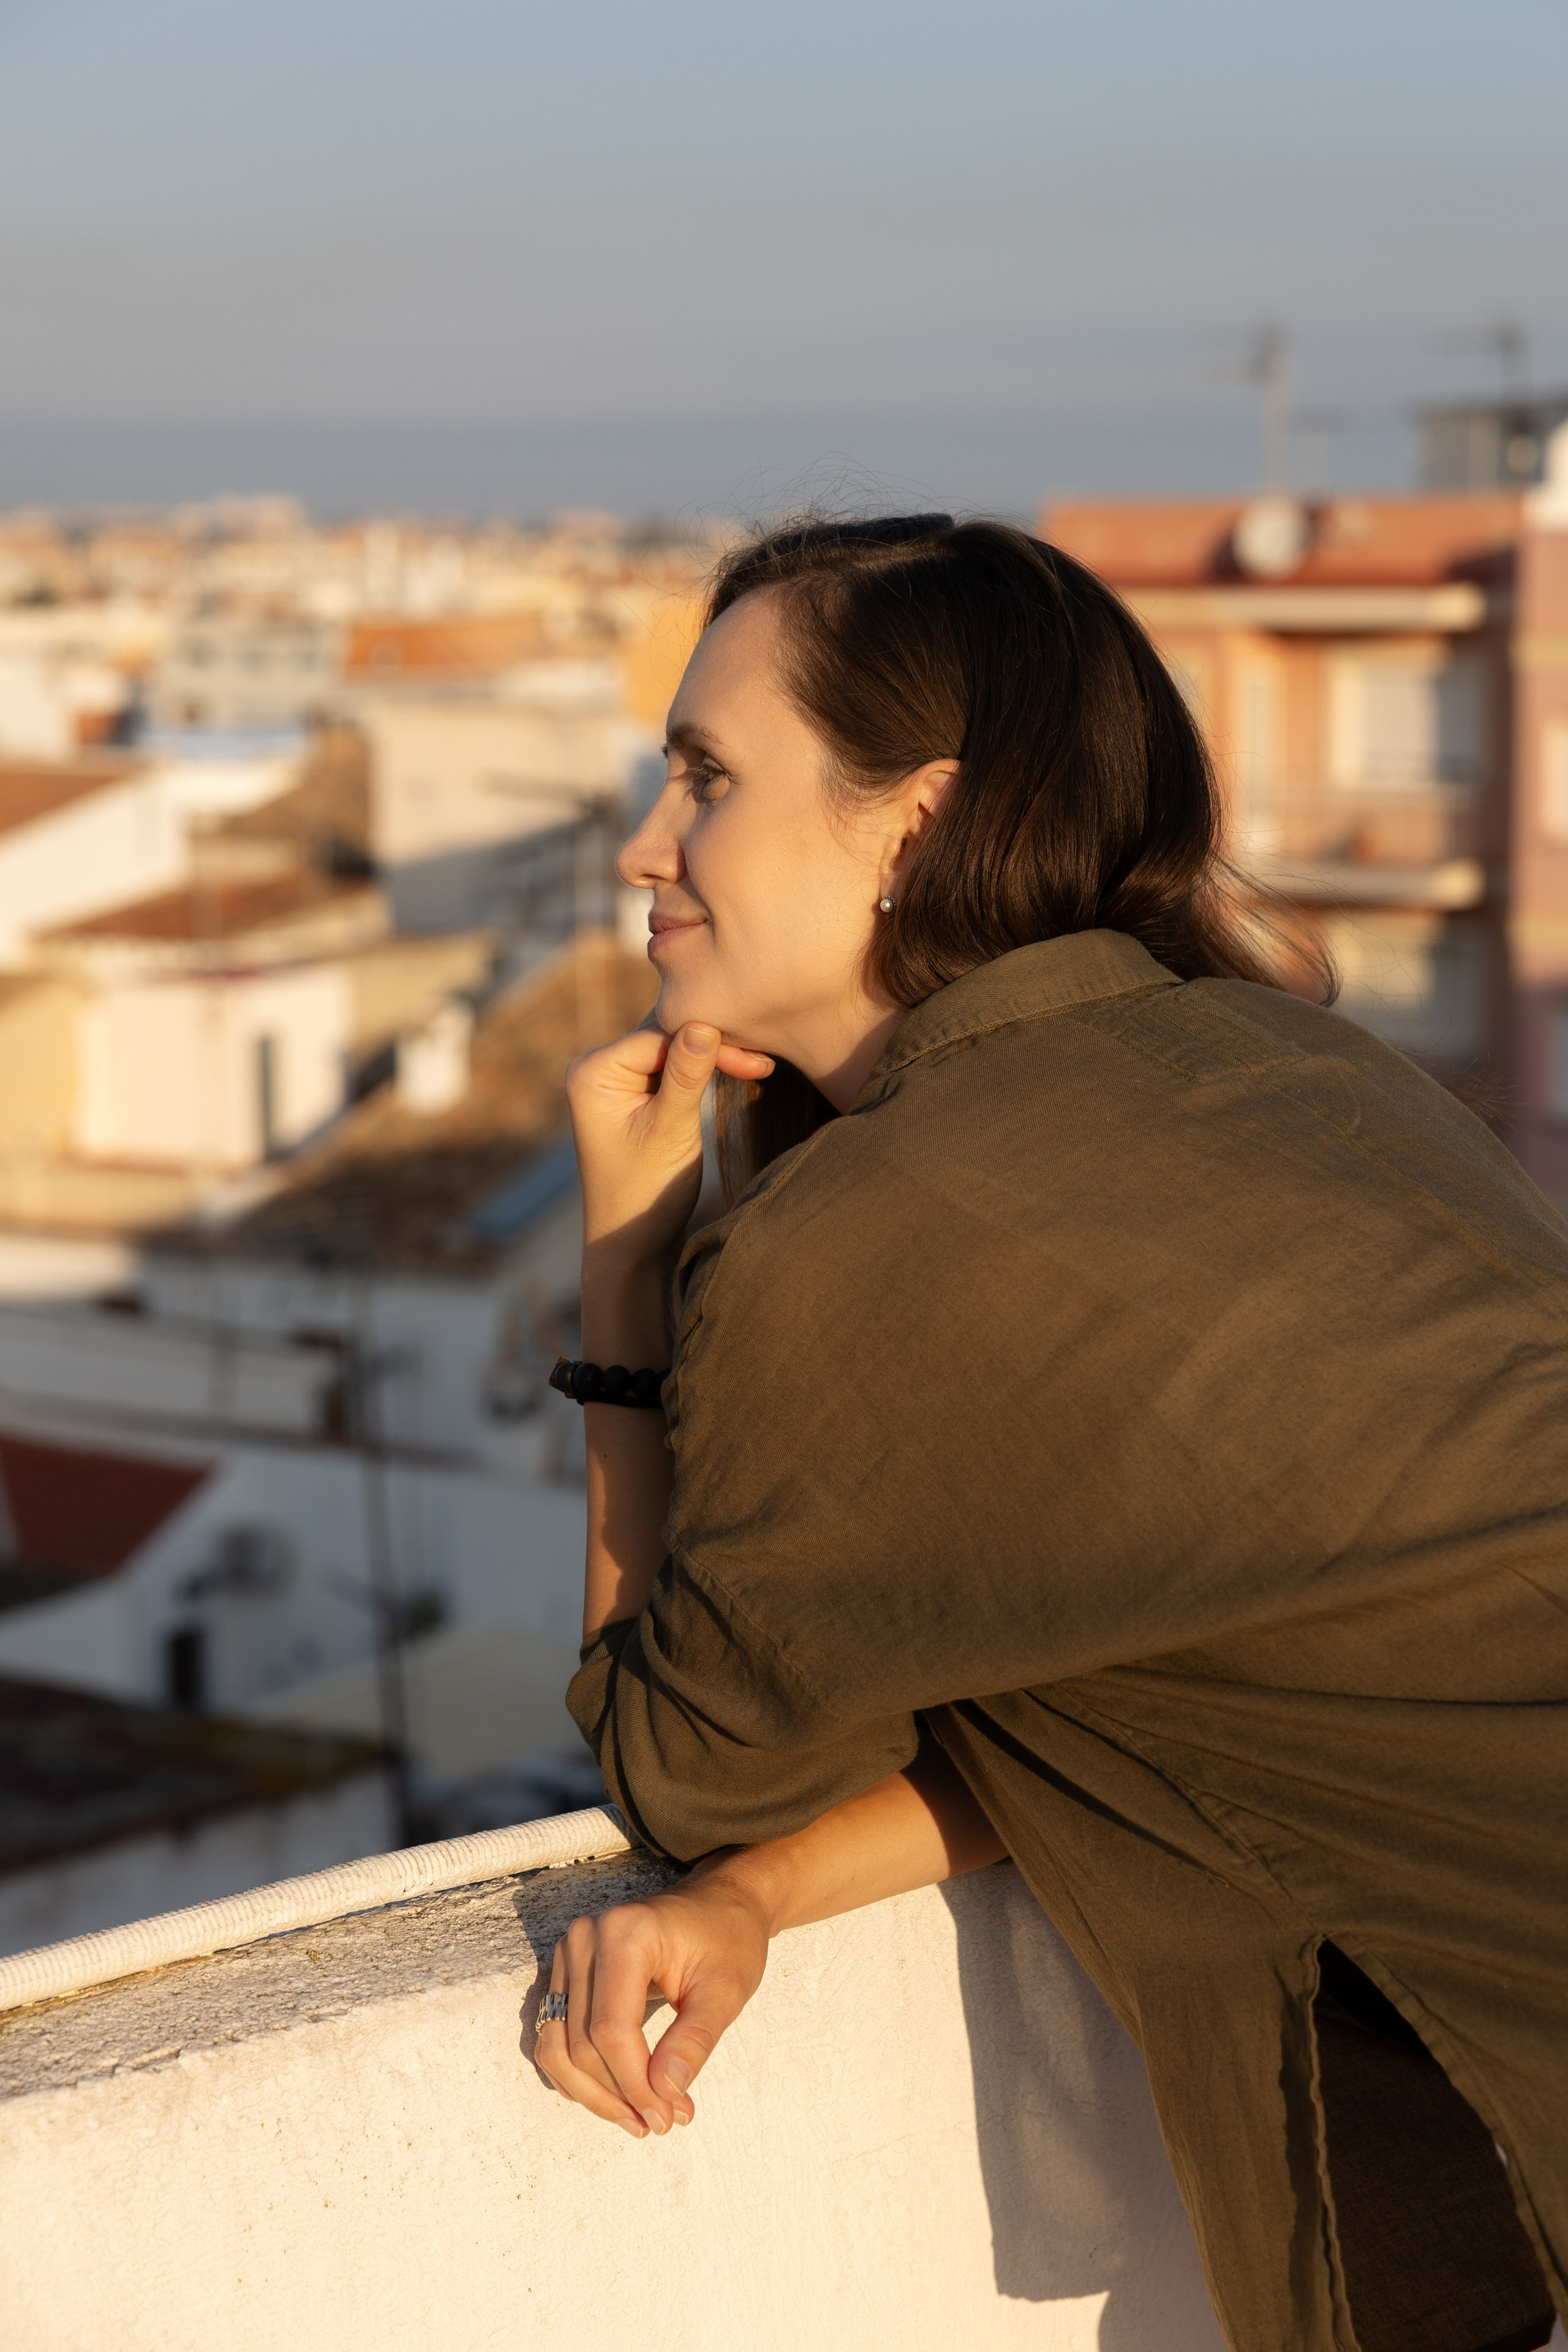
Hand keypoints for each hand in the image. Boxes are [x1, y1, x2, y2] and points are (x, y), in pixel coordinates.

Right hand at [533, 1865, 768, 2137]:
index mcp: (626, 1933)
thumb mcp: (726, 1990)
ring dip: (592, 2094)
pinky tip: (614, 2096)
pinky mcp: (565, 1972)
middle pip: (581, 2043)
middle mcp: (585, 1938)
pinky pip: (553, 2036)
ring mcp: (568, 1953)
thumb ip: (694, 2041)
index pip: (612, 2029)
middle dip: (619, 2095)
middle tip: (662, 2123)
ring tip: (639, 2119)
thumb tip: (665, 2095)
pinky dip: (577, 2074)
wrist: (719, 1904)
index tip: (670, 2117)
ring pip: (558, 2046)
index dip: (636, 2084)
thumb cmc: (728, 1940)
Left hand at [565, 1021, 772, 1274]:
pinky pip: (673, 1066)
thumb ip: (686, 1076)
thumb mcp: (670, 1130)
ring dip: (714, 1055)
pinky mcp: (635, 1093)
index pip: (661, 1035)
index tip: (758, 1059)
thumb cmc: (646, 1193)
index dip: (710, 1042)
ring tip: (759, 1063)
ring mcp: (615, 1079)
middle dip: (714, 1043)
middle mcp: (597, 1067)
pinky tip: (740, 1069)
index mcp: (592, 1071)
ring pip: (673, 1047)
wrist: (632, 1244)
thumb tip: (704, 1023)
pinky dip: (704, 1069)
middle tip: (764, 1056)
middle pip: (665, 1033)